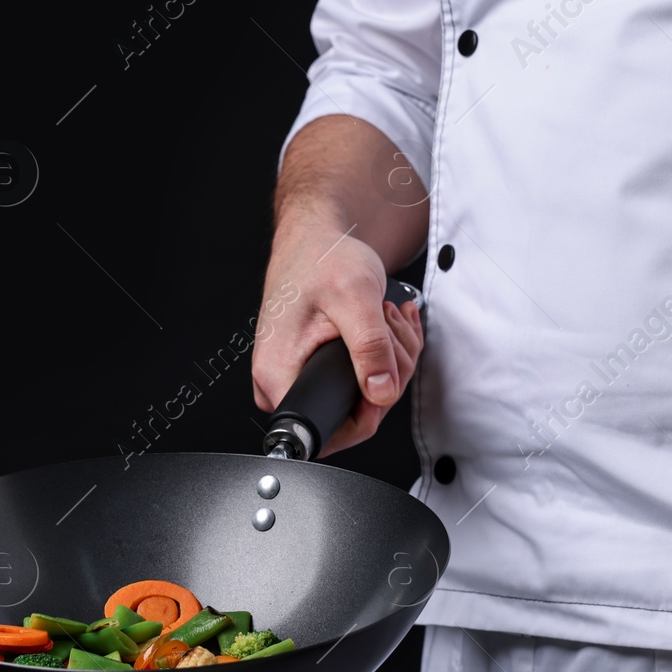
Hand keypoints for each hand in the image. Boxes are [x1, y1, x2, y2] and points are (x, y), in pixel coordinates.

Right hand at [251, 219, 424, 456]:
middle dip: (388, 373)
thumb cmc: (321, 259)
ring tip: (385, 318)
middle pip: (354, 415)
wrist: (315, 240)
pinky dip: (388, 354)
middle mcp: (281, 382)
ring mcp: (299, 378)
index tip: (383, 373)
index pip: (328, 431)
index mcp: (278, 374)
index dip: (368, 412)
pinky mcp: (315, 370)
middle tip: (387, 329)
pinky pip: (364, 382)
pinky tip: (386, 324)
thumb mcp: (354, 298)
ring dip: (393, 359)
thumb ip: (370, 348)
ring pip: (366, 399)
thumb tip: (382, 392)